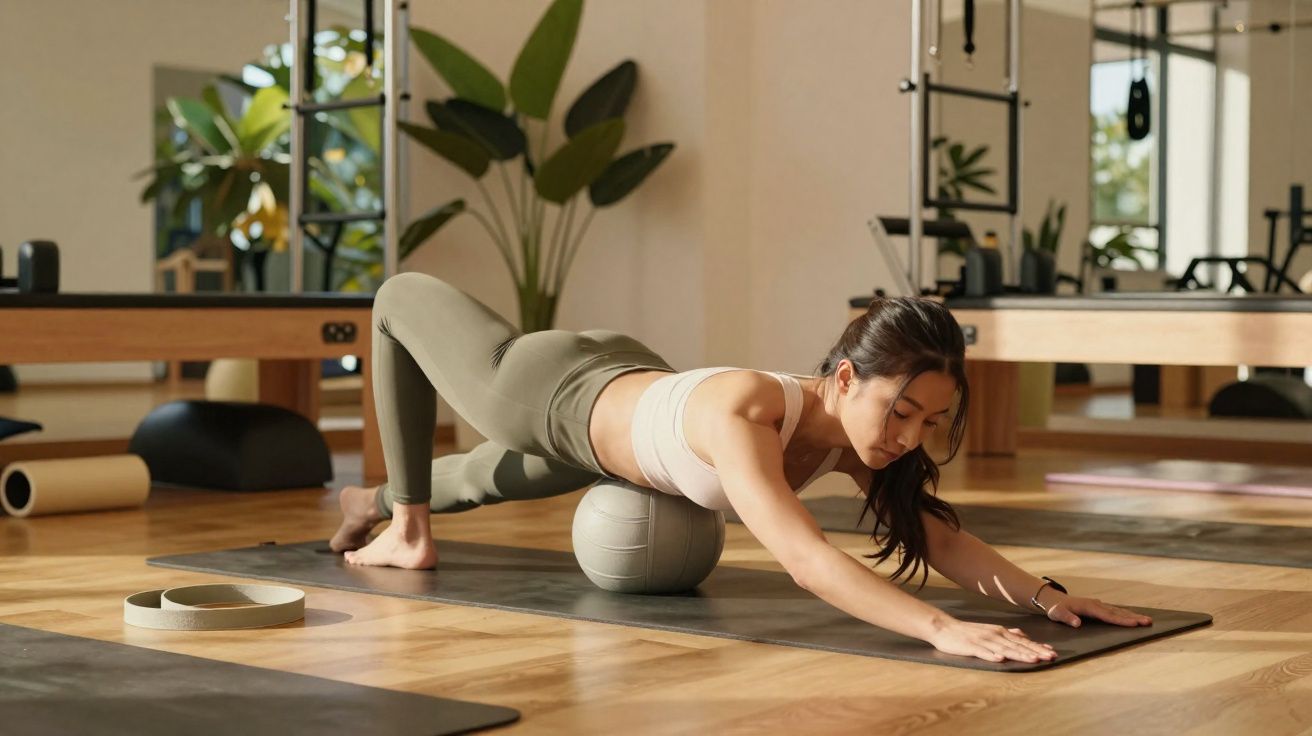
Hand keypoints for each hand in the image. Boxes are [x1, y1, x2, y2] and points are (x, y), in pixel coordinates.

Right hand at [927, 618, 1056, 663]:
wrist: (944, 627)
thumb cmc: (967, 631)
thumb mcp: (989, 630)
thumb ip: (1006, 633)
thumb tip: (1022, 634)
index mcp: (1000, 632)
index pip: (1022, 641)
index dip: (1037, 647)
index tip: (1052, 652)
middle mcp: (994, 635)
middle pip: (1017, 645)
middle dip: (1035, 651)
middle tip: (1050, 657)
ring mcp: (983, 641)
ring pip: (1004, 649)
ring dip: (1019, 654)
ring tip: (1033, 659)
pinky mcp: (970, 646)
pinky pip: (983, 652)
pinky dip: (992, 655)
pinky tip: (1001, 659)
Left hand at [1041, 593, 1152, 627]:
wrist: (1055, 600)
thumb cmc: (1056, 609)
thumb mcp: (1057, 614)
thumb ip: (1067, 618)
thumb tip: (1077, 624)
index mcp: (1089, 607)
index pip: (1108, 615)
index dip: (1121, 620)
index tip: (1134, 623)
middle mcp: (1097, 604)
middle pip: (1117, 612)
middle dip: (1133, 617)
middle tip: (1148, 622)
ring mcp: (1099, 605)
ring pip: (1118, 611)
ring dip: (1133, 615)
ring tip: (1147, 621)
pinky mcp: (1100, 607)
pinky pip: (1115, 611)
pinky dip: (1126, 614)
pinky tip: (1135, 617)